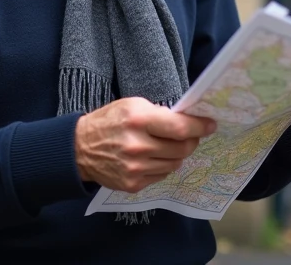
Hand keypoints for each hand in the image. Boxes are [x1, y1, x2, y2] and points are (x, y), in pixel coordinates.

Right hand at [75, 97, 215, 192]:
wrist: (79, 149)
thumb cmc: (108, 121)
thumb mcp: (132, 105)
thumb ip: (159, 113)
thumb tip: (186, 120)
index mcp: (139, 120)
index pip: (179, 128)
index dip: (199, 127)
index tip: (210, 125)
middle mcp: (138, 146)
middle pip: (182, 149)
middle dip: (191, 141)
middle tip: (190, 136)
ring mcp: (135, 168)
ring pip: (174, 164)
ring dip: (177, 154)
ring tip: (168, 146)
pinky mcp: (132, 184)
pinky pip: (161, 176)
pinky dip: (163, 166)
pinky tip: (153, 157)